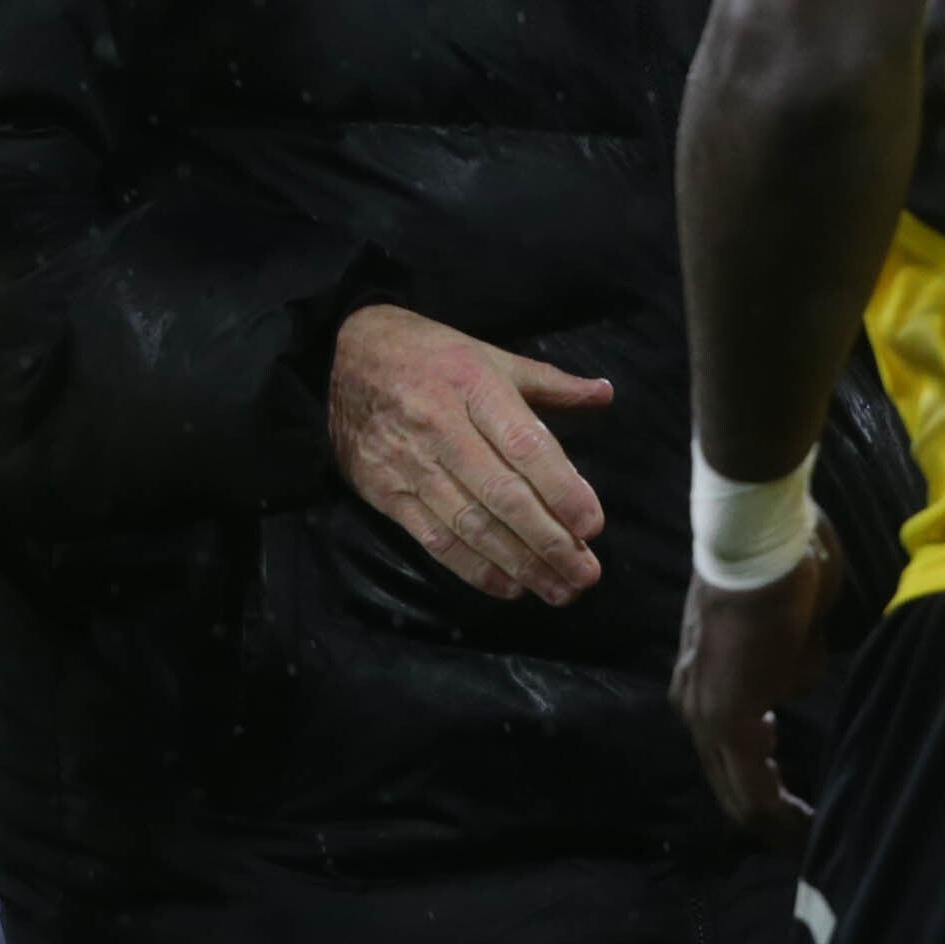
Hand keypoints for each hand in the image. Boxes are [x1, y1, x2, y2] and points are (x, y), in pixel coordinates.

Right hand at [328, 302, 611, 601]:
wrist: (340, 356)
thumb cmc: (427, 353)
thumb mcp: (487, 354)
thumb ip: (548, 382)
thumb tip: (605, 394)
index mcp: (472, 384)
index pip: (523, 444)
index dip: (561, 489)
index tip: (593, 526)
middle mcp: (440, 425)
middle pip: (501, 494)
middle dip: (549, 540)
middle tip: (587, 574)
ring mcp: (408, 462)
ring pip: (471, 524)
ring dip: (520, 564)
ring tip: (558, 590)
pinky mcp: (384, 491)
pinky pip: (434, 539)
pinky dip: (474, 568)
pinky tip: (509, 586)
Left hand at [672, 519, 843, 850]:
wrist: (763, 538)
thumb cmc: (784, 565)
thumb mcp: (795, 629)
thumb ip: (790, 664)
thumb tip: (791, 681)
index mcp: (706, 679)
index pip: (730, 751)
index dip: (766, 785)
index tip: (803, 811)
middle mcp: (695, 702)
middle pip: (729, 783)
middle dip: (769, 818)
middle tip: (808, 842)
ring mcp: (706, 711)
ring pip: (739, 790)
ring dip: (776, 820)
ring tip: (811, 841)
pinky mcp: (727, 717)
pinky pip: (753, 785)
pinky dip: (780, 813)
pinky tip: (808, 829)